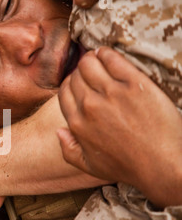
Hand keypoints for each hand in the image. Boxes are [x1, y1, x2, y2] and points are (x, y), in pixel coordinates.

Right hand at [57, 47, 181, 206]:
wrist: (161, 165)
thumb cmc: (127, 166)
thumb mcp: (89, 165)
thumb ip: (68, 149)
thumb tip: (59, 131)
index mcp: (77, 123)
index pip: (64, 91)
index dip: (70, 84)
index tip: (79, 83)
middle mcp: (90, 106)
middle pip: (76, 75)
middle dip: (81, 72)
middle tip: (92, 71)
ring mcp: (112, 94)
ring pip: (89, 63)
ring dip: (91, 59)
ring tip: (98, 59)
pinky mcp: (134, 85)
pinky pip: (112, 59)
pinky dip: (106, 53)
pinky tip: (107, 54)